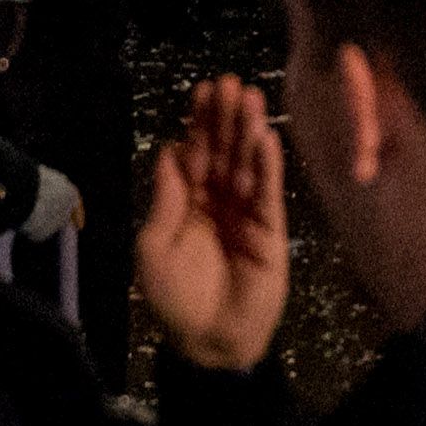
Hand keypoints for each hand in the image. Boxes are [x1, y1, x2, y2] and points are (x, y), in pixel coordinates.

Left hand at [136, 75, 289, 371]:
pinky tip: (267, 138)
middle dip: (224, 117)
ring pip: (247, 164)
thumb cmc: (176, 298)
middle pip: (223, 150)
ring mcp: (246, 213)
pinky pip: (269, 192)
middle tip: (229, 82)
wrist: (210, 343)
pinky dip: (268, 166)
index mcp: (187, 202)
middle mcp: (218, 200)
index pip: (195, 154)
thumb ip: (165, 200)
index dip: (198, 124)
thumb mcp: (154, 247)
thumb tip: (168, 151)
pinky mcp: (270, 230)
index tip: (202, 91)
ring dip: (248, 131)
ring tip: (250, 98)